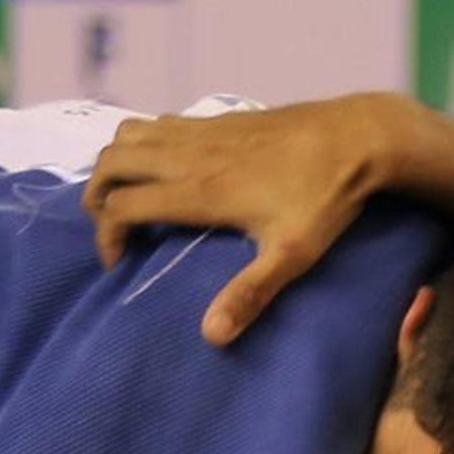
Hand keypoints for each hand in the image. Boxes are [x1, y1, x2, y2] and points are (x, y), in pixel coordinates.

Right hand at [83, 97, 401, 344]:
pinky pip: (160, 122)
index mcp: (201, 191)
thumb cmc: (326, 197)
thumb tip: (211, 335)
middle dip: (95, 193)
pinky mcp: (219, 117)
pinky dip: (143, 142)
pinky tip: (163, 167)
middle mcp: (192, 154)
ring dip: (114, 162)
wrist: (358, 135)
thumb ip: (250, 293)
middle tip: (109, 225)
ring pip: (130, 132)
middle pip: (112, 160)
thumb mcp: (292, 254)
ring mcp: (203, 130)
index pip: (123, 206)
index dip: (107, 235)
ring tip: (124, 194)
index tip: (120, 262)